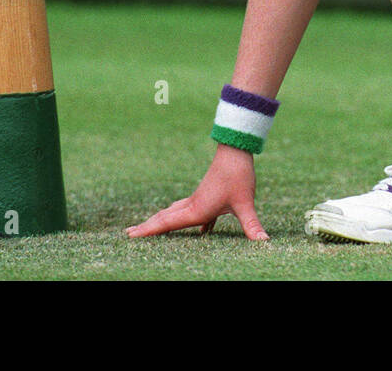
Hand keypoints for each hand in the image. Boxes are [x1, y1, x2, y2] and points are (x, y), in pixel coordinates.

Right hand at [125, 144, 267, 239]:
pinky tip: (203, 231)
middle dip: (148, 226)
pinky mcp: (208, 195)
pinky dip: (187, 218)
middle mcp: (194, 204)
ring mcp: (199, 198)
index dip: (149, 230)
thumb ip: (252, 224)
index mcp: (198, 209)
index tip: (131, 235)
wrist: (236, 150)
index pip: (168, 223)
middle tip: (128, 234)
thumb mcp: (245, 203)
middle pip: (165, 218)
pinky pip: (192, 210)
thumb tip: (263, 242)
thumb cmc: (238, 175)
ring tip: (150, 227)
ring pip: (176, 212)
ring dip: (162, 220)